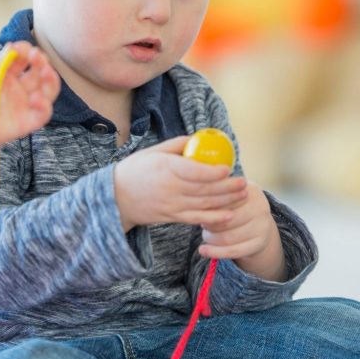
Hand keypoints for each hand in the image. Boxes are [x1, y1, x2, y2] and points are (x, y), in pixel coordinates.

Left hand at [0, 42, 59, 171]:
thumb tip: (14, 46)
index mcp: (6, 76)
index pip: (25, 60)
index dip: (28, 52)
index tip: (25, 48)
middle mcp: (17, 90)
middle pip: (39, 74)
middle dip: (42, 63)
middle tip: (37, 57)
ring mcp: (22, 106)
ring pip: (47, 92)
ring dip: (51, 80)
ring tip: (46, 72)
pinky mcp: (24, 124)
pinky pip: (42, 115)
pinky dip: (45, 106)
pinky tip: (36, 98)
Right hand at [114, 136, 247, 231]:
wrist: (116, 198)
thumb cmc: (135, 170)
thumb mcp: (153, 151)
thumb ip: (177, 145)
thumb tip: (199, 139)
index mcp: (164, 168)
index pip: (192, 172)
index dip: (211, 172)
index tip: (228, 168)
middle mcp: (170, 189)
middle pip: (203, 190)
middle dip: (227, 188)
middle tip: (244, 182)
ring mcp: (172, 205)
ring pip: (204, 205)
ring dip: (226, 202)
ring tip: (243, 195)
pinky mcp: (173, 217)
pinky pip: (196, 219)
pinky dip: (214, 219)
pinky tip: (229, 215)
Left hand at [199, 182, 285, 279]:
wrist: (259, 225)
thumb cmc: (236, 206)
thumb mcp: (230, 194)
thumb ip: (215, 192)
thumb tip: (193, 195)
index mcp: (251, 190)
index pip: (224, 198)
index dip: (208, 205)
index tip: (198, 209)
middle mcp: (261, 207)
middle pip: (226, 218)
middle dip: (209, 222)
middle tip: (202, 223)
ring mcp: (262, 227)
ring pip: (228, 236)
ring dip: (210, 237)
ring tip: (206, 235)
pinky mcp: (259, 244)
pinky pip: (233, 251)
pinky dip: (216, 252)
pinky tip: (203, 250)